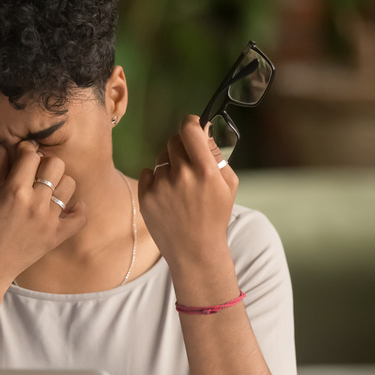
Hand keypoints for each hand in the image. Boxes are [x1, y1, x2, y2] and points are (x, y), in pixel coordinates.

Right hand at [0, 141, 87, 287]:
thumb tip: (6, 146)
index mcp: (13, 192)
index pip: (30, 155)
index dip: (25, 150)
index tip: (21, 155)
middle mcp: (35, 204)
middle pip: (55, 164)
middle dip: (44, 163)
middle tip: (34, 173)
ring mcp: (49, 221)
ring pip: (69, 185)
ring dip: (58, 183)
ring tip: (46, 190)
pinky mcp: (57, 236)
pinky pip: (80, 217)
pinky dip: (77, 209)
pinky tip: (66, 206)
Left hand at [137, 115, 237, 269]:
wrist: (195, 250)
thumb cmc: (215, 216)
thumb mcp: (228, 185)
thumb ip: (216, 155)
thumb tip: (202, 131)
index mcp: (205, 171)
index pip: (189, 130)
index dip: (190, 124)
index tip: (192, 127)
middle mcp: (181, 176)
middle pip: (173, 141)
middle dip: (182, 148)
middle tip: (188, 164)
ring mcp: (161, 186)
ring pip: (161, 158)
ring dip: (169, 166)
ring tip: (179, 187)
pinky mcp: (146, 196)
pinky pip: (148, 173)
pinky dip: (156, 180)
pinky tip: (167, 195)